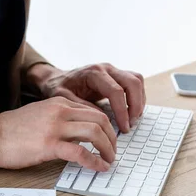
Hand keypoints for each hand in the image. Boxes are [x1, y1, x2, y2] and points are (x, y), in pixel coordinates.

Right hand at [0, 97, 116, 170]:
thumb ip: (58, 119)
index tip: (108, 139)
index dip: (105, 126)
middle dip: (112, 137)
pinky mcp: (49, 145)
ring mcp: (55, 127)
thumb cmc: (9, 130)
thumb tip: (76, 135)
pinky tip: (98, 167)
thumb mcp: (38, 115)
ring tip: (109, 160)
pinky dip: (94, 161)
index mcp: (57, 103)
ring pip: (95, 133)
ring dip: (108, 148)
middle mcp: (59, 111)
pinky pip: (81, 153)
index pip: (92, 110)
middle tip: (113, 151)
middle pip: (100, 119)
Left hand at [29, 63, 145, 132]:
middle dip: (135, 105)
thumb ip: (80, 107)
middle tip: (130, 124)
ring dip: (139, 100)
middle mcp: (106, 68)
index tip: (123, 127)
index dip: (122, 110)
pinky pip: (134, 83)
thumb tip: (101, 119)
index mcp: (93, 73)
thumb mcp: (62, 98)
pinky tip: (131, 112)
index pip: (116, 91)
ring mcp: (113, 70)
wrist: (56, 78)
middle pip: (133, 82)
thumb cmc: (58, 88)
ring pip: (137, 80)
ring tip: (132, 120)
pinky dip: (137, 97)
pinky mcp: (116, 75)